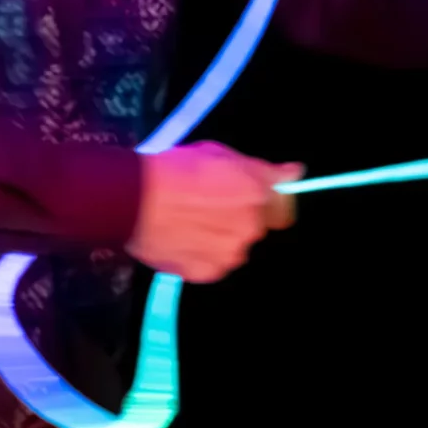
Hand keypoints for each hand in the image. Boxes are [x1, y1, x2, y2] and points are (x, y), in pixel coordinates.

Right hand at [127, 142, 300, 283]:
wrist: (132, 200)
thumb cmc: (174, 170)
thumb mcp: (221, 155)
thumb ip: (264, 170)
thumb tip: (296, 173)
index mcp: (258, 195)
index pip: (284, 207)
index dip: (269, 202)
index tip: (253, 198)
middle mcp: (250, 228)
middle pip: (255, 227)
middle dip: (239, 218)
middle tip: (209, 205)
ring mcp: (229, 254)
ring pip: (233, 246)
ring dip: (220, 237)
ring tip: (191, 221)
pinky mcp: (207, 272)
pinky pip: (212, 262)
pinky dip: (202, 253)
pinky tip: (182, 236)